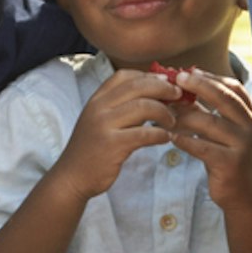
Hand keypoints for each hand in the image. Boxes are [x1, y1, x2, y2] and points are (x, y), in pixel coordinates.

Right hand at [53, 64, 186, 199]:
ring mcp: (104, 125)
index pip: (125, 75)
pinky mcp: (112, 145)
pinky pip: (144, 133)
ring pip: (144, 107)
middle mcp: (99, 107)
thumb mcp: (100, 120)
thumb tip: (154, 93)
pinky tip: (165, 138)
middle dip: (164, 89)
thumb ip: (121, 106)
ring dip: (165, 112)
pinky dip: (160, 134)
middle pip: (138, 86)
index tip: (166, 83)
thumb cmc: (92, 148)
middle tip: (179, 96)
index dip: (149, 76)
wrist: (72, 176)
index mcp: (97, 99)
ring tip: (172, 121)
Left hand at [155, 68, 251, 216]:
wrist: (244, 196)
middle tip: (177, 78)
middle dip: (200, 85)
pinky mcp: (230, 164)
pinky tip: (170, 137)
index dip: (212, 77)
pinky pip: (202, 146)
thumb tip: (182, 89)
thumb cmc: (228, 158)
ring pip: (209, 122)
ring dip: (184, 115)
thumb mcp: (224, 132)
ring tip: (165, 111)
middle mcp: (251, 127)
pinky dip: (184, 139)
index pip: (234, 88)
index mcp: (251, 116)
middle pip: (224, 98)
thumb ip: (210, 112)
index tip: (190, 70)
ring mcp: (242, 145)